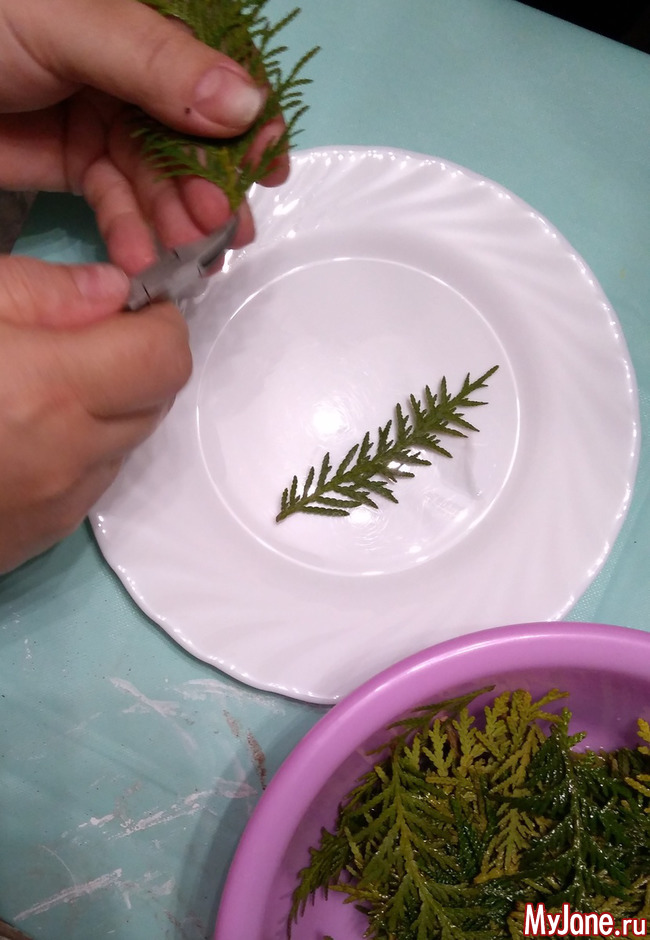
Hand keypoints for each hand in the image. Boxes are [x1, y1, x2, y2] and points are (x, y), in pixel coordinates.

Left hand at [0, 0, 289, 272]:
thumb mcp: (70, 23)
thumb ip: (157, 63)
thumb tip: (247, 104)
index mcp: (142, 26)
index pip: (213, 73)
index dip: (245, 121)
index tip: (266, 167)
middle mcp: (132, 73)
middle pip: (191, 137)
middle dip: (209, 185)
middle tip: (220, 226)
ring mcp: (104, 119)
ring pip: (157, 178)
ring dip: (173, 218)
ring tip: (184, 251)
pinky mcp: (76, 163)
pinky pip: (116, 203)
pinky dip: (129, 232)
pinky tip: (137, 256)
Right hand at [0, 254, 191, 573]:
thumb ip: (39, 292)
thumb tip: (113, 292)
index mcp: (48, 390)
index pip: (165, 357)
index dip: (160, 321)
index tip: (134, 302)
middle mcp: (67, 457)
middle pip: (158, 401)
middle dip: (139, 359)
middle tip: (89, 335)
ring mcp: (56, 506)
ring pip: (128, 443)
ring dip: (112, 406)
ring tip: (48, 381)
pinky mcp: (38, 536)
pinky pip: (92, 483)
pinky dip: (82, 448)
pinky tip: (26, 430)